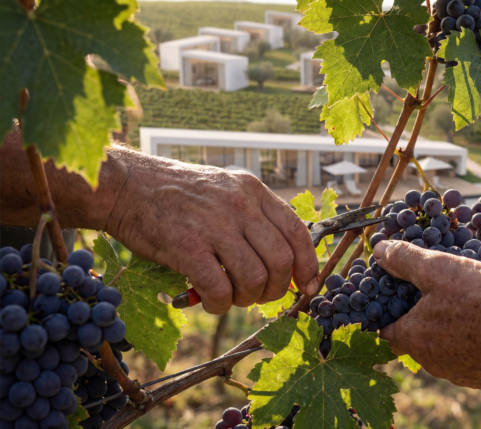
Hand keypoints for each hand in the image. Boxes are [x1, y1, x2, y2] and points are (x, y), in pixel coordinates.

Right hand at [105, 157, 318, 313]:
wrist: (126, 186)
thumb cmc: (178, 195)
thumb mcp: (225, 190)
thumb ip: (254, 218)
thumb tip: (284, 262)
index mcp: (253, 191)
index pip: (297, 232)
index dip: (307, 265)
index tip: (305, 285)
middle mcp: (240, 205)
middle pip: (280, 260)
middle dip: (276, 289)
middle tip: (259, 295)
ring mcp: (214, 225)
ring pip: (254, 278)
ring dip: (246, 299)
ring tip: (230, 296)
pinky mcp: (187, 247)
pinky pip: (219, 289)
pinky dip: (219, 304)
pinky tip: (210, 300)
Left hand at [374, 240, 480, 388]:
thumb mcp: (439, 268)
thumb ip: (405, 260)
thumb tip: (380, 251)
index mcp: (413, 338)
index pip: (385, 332)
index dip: (388, 314)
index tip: (398, 299)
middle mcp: (431, 363)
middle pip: (416, 340)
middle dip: (423, 319)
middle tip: (438, 296)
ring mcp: (458, 374)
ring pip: (444, 350)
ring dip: (450, 331)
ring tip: (468, 305)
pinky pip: (470, 359)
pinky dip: (473, 343)